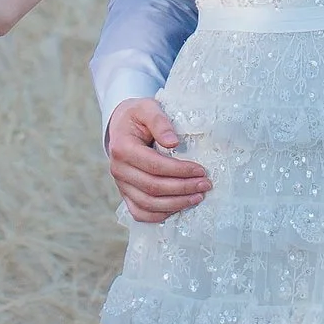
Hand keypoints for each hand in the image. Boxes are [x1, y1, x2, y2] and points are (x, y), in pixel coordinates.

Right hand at [106, 98, 210, 222]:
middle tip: (205, 184)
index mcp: (122, 148)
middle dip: (183, 188)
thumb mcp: (147, 108)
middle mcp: (118, 169)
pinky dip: (160, 215)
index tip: (201, 170)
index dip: (179, 170)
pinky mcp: (125, 194)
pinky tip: (179, 208)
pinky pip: (140, 212)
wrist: (121, 125)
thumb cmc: (138, 116)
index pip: (154, 165)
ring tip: (198, 197)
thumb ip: (159, 121)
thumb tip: (173, 142)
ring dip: (176, 204)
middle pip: (153, 187)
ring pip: (148, 204)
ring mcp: (120, 184)